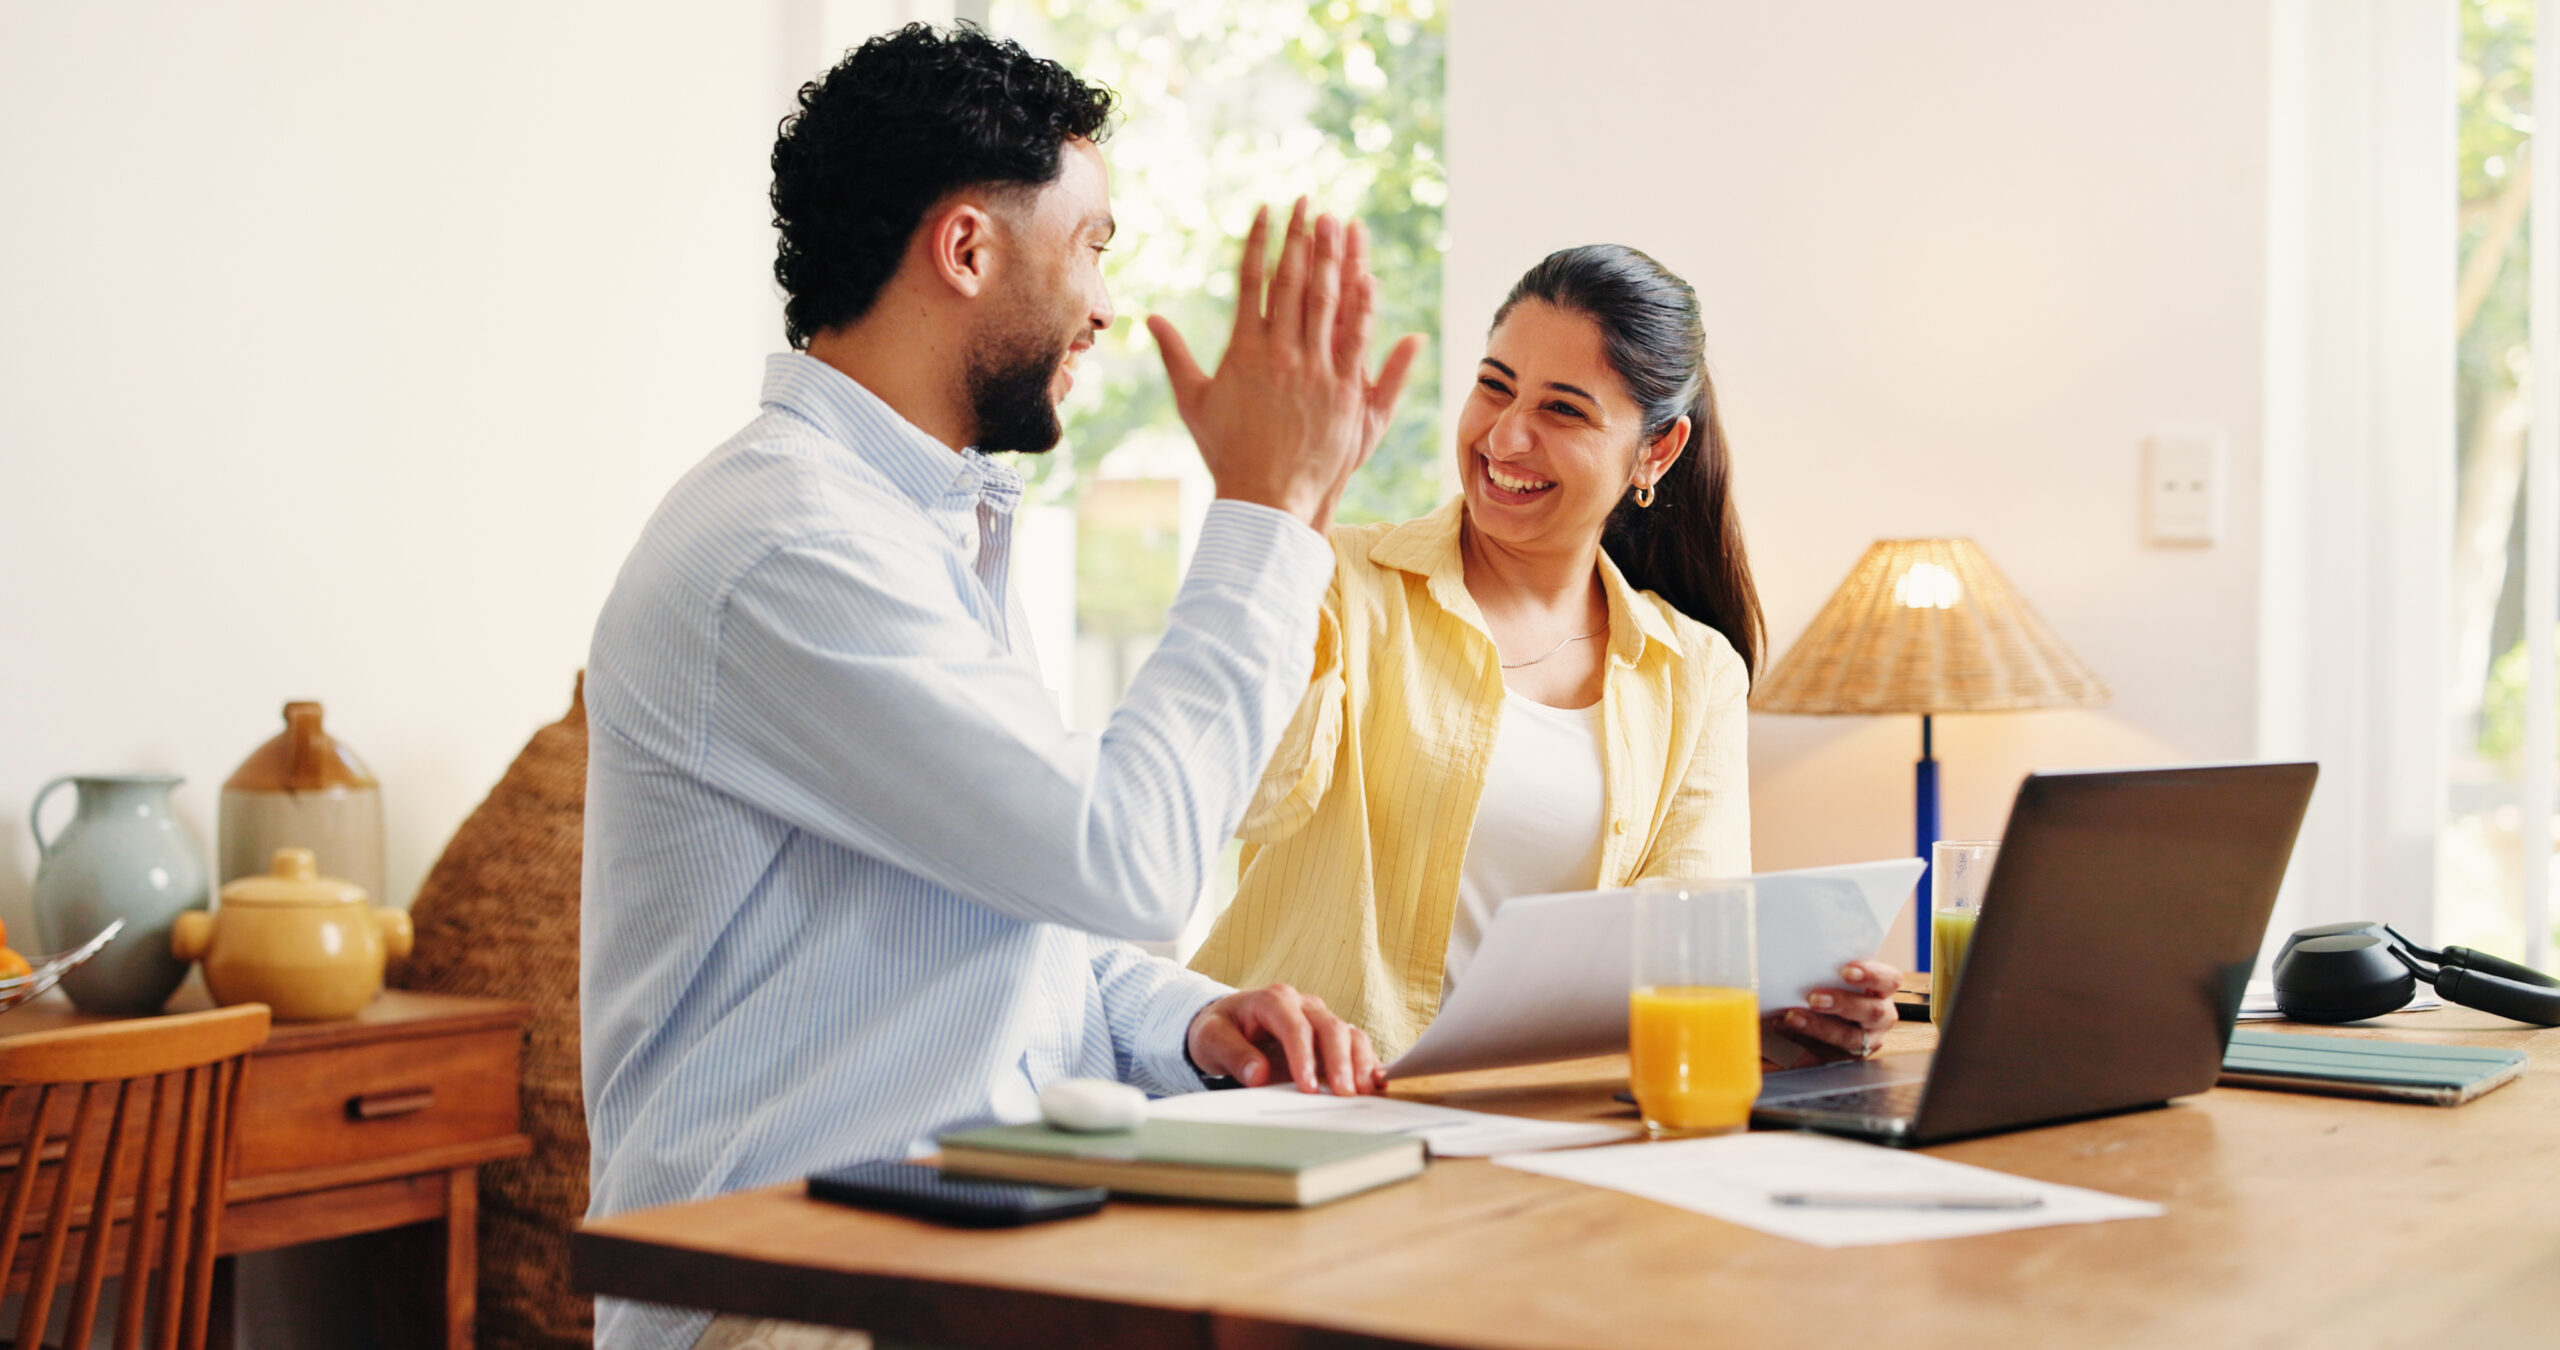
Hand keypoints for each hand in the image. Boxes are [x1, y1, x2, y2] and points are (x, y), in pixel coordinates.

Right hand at [1148, 199, 1423, 533]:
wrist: (1265, 497)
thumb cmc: (1225, 451)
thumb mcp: (1193, 400)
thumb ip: (1175, 354)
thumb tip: (1151, 319)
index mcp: (1244, 350)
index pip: (1253, 281)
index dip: (1261, 242)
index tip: (1267, 210)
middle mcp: (1280, 353)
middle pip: (1293, 281)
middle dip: (1301, 236)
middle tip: (1308, 201)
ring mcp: (1314, 370)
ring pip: (1327, 301)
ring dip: (1332, 258)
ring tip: (1337, 223)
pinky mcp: (1343, 391)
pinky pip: (1355, 339)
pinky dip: (1362, 306)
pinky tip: (1365, 276)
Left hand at [1187, 983, 1386, 1096]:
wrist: (1226, 1026)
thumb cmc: (1219, 1030)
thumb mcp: (1211, 1039)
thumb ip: (1232, 1054)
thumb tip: (1257, 1074)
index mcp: (1273, 1000)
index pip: (1295, 1026)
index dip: (1304, 1057)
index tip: (1307, 1088)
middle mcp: (1302, 1005)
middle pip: (1330, 1027)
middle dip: (1340, 1062)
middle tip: (1343, 1094)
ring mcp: (1320, 1019)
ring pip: (1349, 1034)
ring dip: (1360, 1062)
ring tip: (1363, 1092)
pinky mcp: (1330, 1038)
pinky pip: (1355, 1046)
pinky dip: (1367, 1064)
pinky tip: (1375, 1084)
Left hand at [1766, 961, 1901, 1062]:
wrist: (1829, 1019)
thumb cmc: (1835, 988)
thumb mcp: (1837, 977)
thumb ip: (1828, 969)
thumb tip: (1799, 955)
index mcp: (1883, 990)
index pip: (1889, 980)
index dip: (1871, 975)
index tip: (1846, 971)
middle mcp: (1881, 1016)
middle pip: (1872, 1012)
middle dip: (1842, 1003)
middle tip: (1814, 998)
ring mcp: (1866, 1040)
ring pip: (1849, 1038)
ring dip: (1818, 1027)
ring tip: (1791, 1017)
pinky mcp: (1845, 1057)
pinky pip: (1827, 1053)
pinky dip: (1802, 1040)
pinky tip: (1782, 1028)